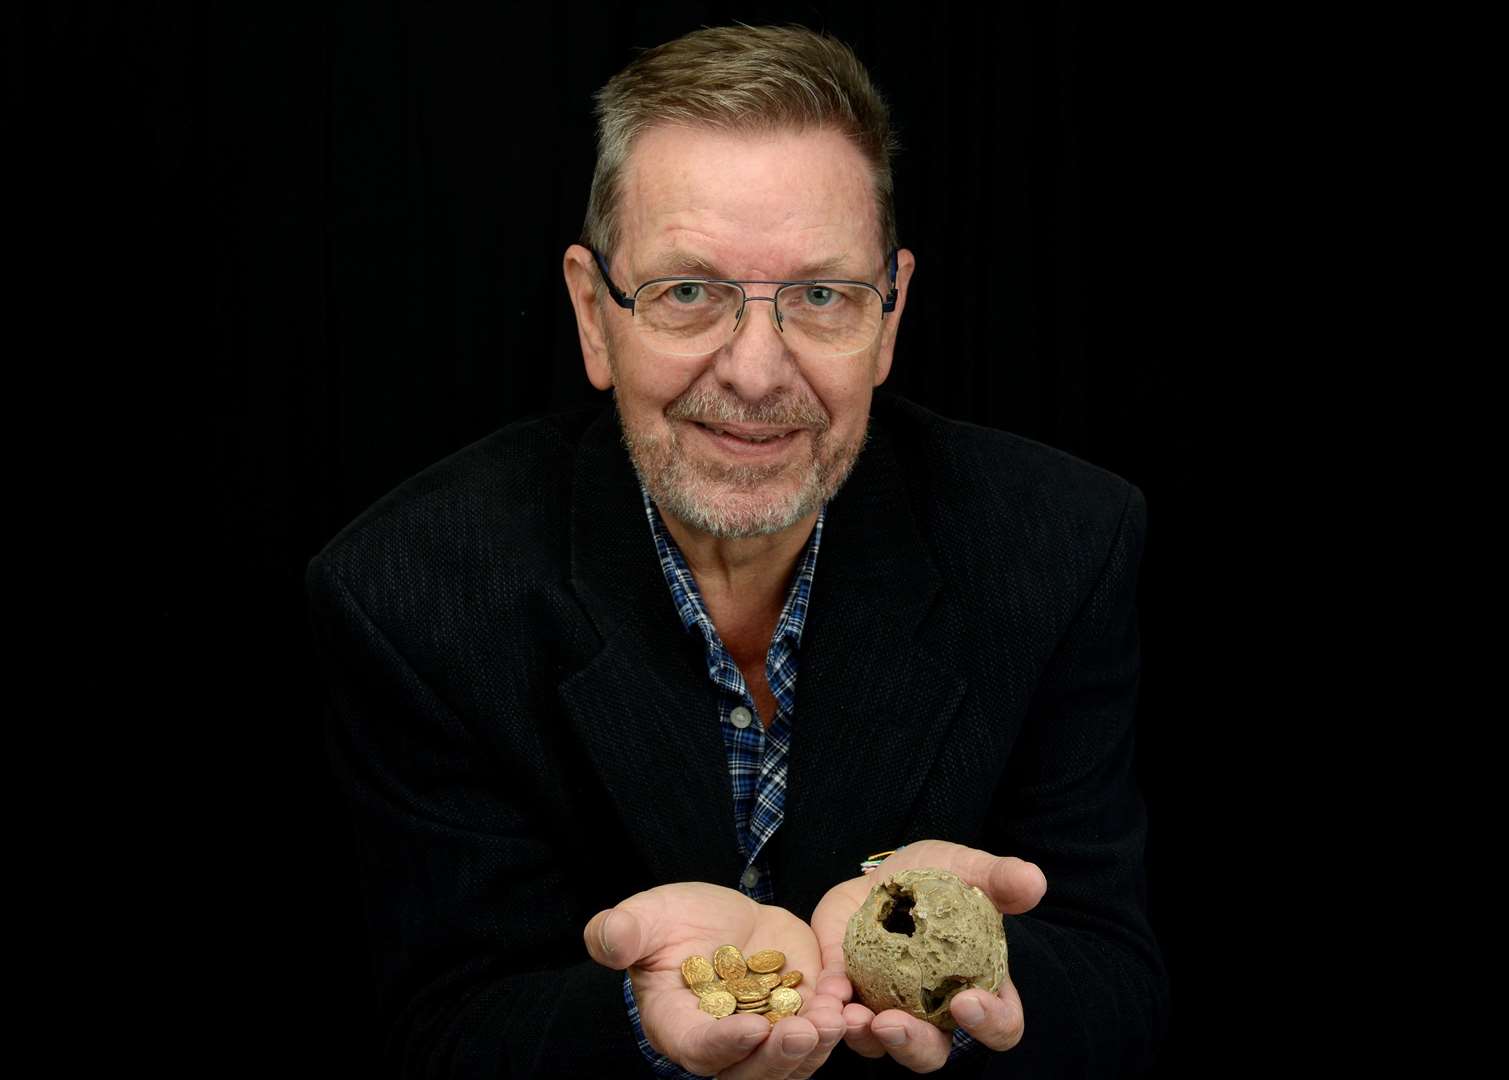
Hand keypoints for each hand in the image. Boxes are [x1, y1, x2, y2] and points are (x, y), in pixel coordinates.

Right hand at [585, 882, 845, 1078]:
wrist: (716, 918)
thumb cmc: (669, 923)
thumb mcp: (644, 919)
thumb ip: (622, 933)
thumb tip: (608, 938)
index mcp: (680, 1028)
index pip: (702, 1049)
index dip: (725, 1044)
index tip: (752, 1029)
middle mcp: (725, 1043)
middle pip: (754, 1070)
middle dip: (782, 1056)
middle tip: (806, 1031)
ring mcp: (766, 1033)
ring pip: (793, 1059)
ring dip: (818, 1045)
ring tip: (837, 1018)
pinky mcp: (797, 1015)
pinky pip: (821, 1030)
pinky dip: (837, 1020)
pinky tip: (849, 999)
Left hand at [809, 841, 1047, 1071]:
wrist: (882, 873)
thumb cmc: (935, 877)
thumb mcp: (966, 868)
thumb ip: (999, 878)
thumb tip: (1033, 882)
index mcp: (978, 989)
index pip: (999, 1025)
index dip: (989, 1024)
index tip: (968, 1002)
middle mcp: (935, 1014)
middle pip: (934, 1052)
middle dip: (915, 1046)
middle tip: (893, 1023)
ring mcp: (890, 1011)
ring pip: (881, 1044)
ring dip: (866, 1038)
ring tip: (852, 1016)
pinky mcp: (850, 999)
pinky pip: (840, 1017)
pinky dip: (833, 1010)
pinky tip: (828, 994)